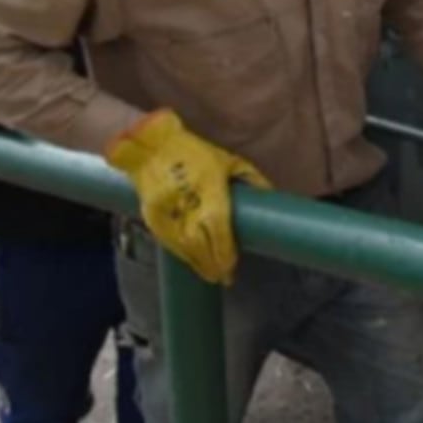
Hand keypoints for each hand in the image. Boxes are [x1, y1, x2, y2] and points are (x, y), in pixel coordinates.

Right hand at [105, 109, 271, 284]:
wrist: (151, 145)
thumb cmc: (195, 152)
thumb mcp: (229, 160)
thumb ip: (251, 178)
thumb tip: (272, 196)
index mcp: (209, 187)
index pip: (218, 228)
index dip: (225, 252)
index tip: (233, 268)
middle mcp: (185, 201)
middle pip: (199, 244)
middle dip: (212, 264)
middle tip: (224, 277)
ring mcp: (165, 210)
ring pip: (182, 247)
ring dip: (197, 264)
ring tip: (211, 274)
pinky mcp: (150, 215)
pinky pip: (167, 242)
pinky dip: (181, 255)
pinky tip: (192, 262)